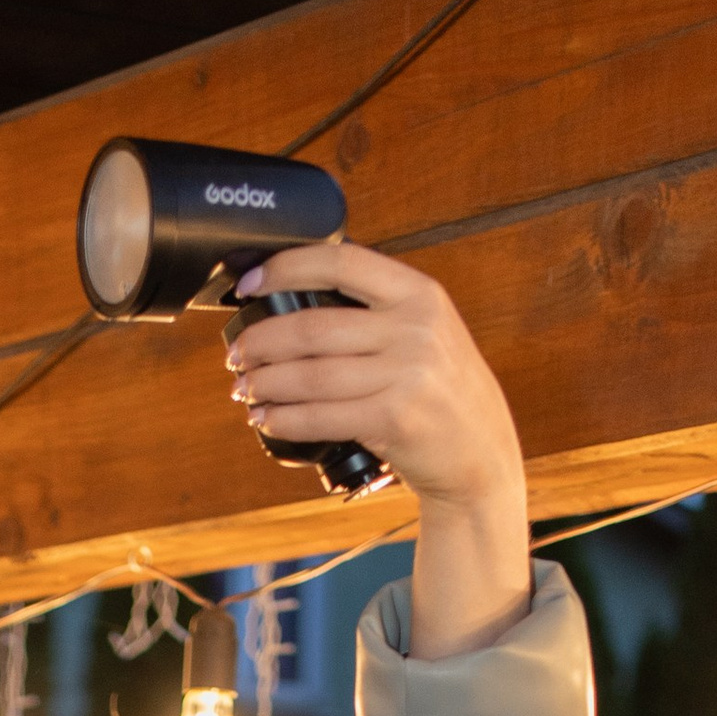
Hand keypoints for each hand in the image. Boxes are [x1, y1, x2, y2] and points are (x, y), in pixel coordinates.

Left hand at [225, 241, 530, 659]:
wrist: (479, 453)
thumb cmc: (440, 391)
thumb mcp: (425, 332)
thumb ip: (378, 312)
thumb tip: (297, 300)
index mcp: (419, 293)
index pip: (341, 262)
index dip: (285, 268)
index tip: (248, 285)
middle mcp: (415, 328)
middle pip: (314, 327)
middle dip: (261, 342)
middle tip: (236, 355)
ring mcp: (407, 375)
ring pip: (311, 375)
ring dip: (265, 383)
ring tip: (244, 389)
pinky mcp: (395, 421)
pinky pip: (321, 417)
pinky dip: (285, 418)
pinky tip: (266, 418)